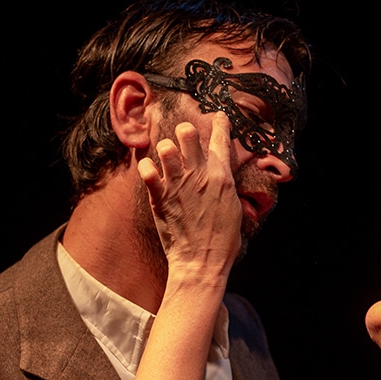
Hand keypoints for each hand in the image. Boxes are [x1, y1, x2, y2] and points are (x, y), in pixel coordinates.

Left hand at [138, 112, 241, 277]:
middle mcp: (199, 175)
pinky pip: (146, 170)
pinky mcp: (160, 197)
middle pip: (188, 133)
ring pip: (165, 147)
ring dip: (165, 149)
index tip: (218, 117)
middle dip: (185, 132)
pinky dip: (146, 168)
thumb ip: (225, 187)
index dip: (220, 124)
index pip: (220, 139)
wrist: (201, 262)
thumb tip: (222, 178)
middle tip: (184, 139)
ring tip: (167, 159)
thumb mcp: (234, 208)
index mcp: (221, 177)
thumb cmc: (222, 241)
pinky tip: (150, 172)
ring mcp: (177, 184)